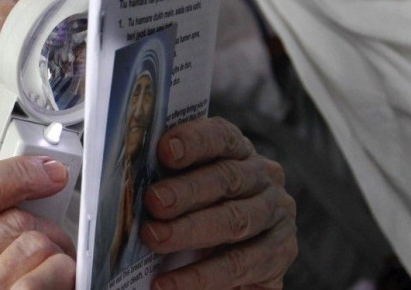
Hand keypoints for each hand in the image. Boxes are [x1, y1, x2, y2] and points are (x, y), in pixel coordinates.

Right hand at [0, 157, 75, 288]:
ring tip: (50, 278)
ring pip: (37, 243)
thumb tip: (36, 181)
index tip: (48, 171)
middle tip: (52, 250)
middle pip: (12, 220)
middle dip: (45, 229)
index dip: (13, 172)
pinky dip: (64, 274)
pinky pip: (50, 271)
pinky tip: (57, 286)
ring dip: (58, 255)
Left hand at [141, 117, 296, 288]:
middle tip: (154, 202)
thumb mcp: (187, 193)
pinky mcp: (281, 253)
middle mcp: (264, 176)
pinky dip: (200, 276)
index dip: (194, 140)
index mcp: (238, 151)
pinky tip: (167, 283)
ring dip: (191, 230)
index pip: (221, 136)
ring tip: (154, 239)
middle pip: (227, 178)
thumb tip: (129, 183)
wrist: (233, 260)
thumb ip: (168, 182)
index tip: (165, 149)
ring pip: (235, 220)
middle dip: (187, 190)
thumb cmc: (198, 214)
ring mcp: (276, 214)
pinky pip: (239, 264)